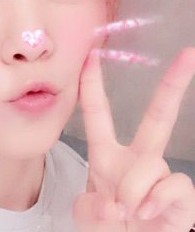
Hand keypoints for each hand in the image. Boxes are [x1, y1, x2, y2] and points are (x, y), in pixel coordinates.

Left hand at [72, 47, 194, 231]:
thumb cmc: (106, 230)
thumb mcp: (85, 215)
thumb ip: (90, 207)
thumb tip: (116, 203)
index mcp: (107, 155)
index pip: (98, 112)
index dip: (92, 83)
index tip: (92, 55)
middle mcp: (137, 159)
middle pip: (158, 116)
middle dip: (173, 85)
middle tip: (189, 54)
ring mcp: (161, 176)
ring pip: (151, 163)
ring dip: (133, 191)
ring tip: (128, 212)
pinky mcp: (182, 196)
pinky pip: (171, 185)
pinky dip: (153, 202)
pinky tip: (147, 215)